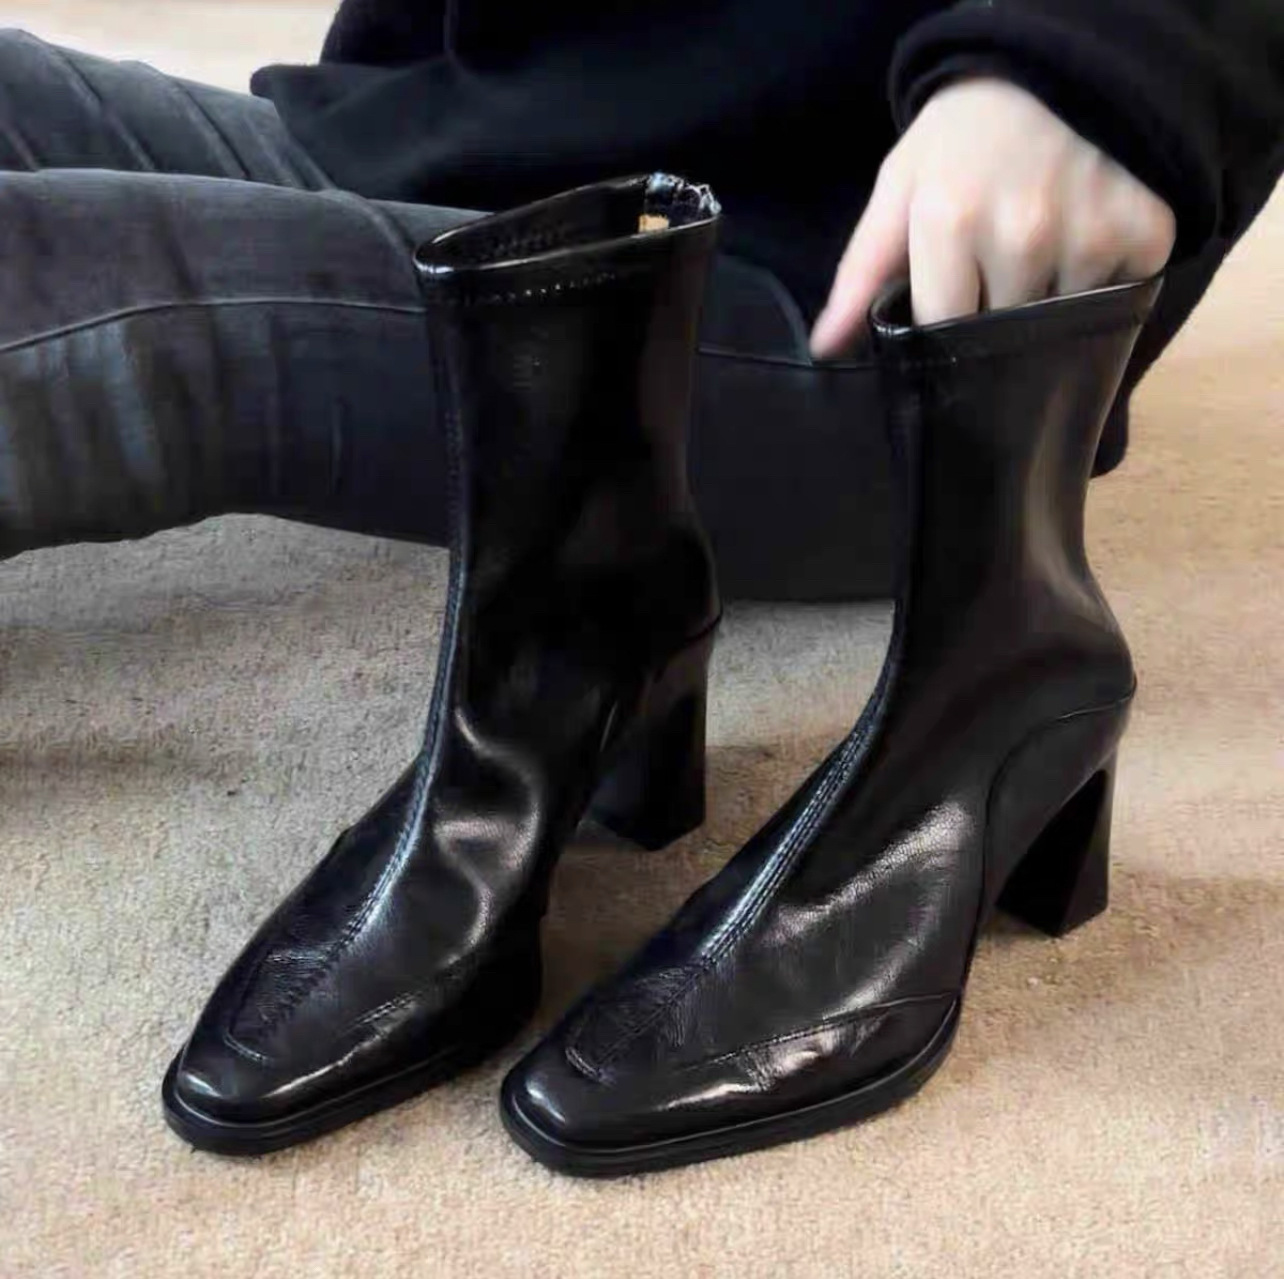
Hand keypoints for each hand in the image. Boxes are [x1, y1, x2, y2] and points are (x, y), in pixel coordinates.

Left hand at [810, 78, 1175, 356]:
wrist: (1058, 69)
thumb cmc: (964, 138)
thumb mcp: (901, 190)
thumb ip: (861, 273)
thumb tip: (825, 347)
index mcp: (950, 221)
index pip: (940, 330)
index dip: (940, 332)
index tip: (945, 310)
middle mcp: (1022, 231)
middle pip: (998, 334)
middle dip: (990, 319)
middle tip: (993, 268)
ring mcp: (1089, 232)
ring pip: (1056, 325)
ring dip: (1045, 306)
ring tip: (1038, 252)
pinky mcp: (1145, 231)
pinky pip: (1115, 298)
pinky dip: (1099, 285)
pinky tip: (1083, 241)